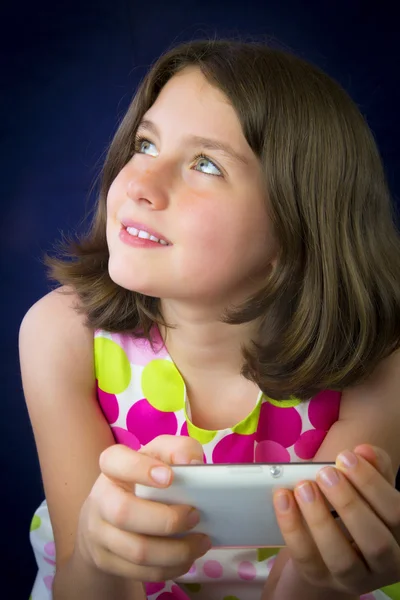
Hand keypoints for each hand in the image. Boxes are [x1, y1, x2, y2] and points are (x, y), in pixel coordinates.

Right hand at [76, 435, 210, 581]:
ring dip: (176, 550)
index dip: (140, 468)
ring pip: (137, 551)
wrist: (107, 518)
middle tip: (195, 516)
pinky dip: (171, 567)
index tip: (169, 477)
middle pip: (124, 513)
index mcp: (112, 467)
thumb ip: (179, 449)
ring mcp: (99, 533)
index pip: (114, 461)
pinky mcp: (106, 561)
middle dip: (166, 520)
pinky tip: (187, 557)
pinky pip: (141, 572)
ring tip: (201, 542)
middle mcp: (100, 498)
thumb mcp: (160, 456)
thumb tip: (193, 463)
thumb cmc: (143, 481)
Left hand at [272, 445, 399, 595]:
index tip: (345, 457)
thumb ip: (373, 467)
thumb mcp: (370, 489)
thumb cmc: (357, 512)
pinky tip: (283, 499)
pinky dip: (292, 528)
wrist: (334, 551)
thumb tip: (364, 450)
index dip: (372, 484)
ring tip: (303, 487)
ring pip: (341, 558)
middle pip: (375, 541)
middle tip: (325, 473)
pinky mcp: (321, 579)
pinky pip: (306, 558)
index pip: (396, 513)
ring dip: (320, 519)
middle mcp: (384, 563)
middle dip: (348, 503)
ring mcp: (353, 578)